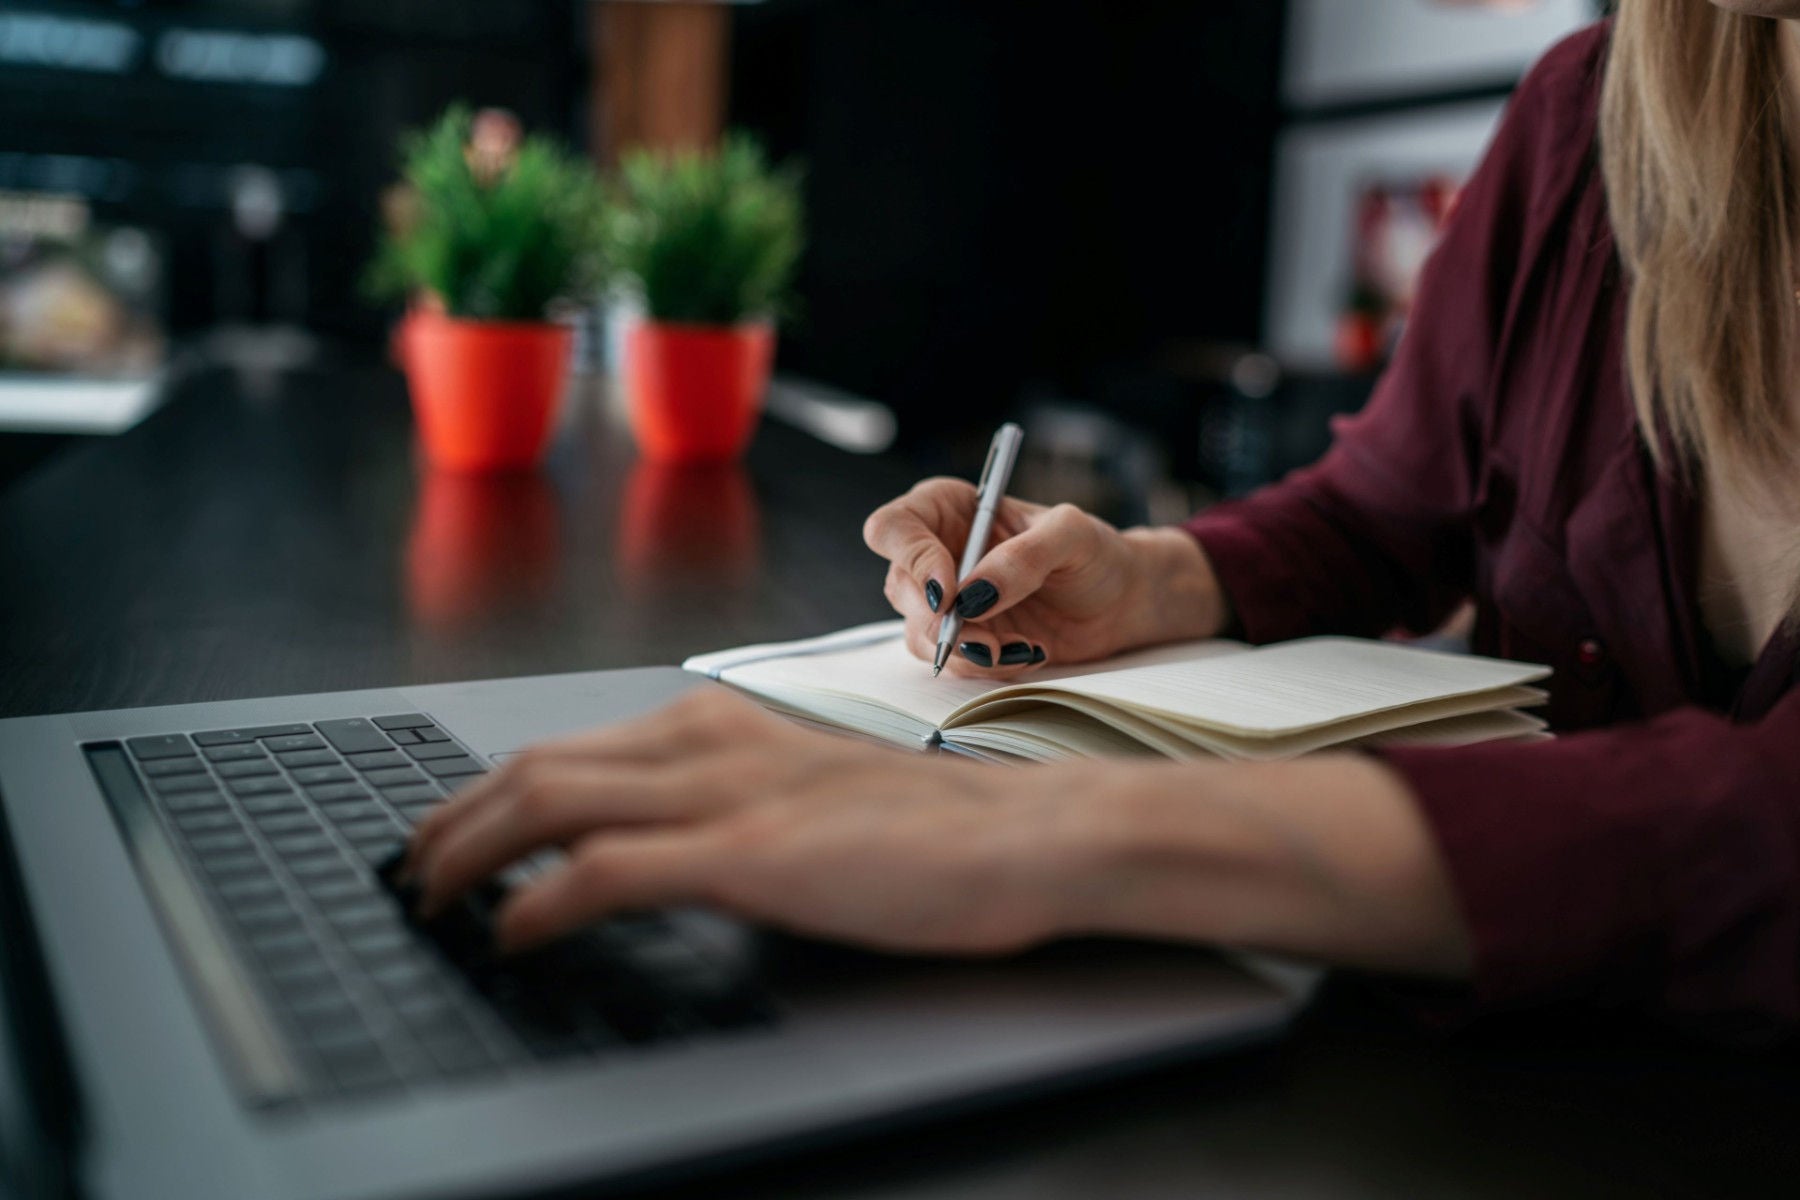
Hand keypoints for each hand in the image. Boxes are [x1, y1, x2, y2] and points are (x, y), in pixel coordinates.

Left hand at [402, 688, 1096, 954]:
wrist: (1031, 834)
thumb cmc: (941, 827)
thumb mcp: (814, 798)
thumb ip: (740, 802)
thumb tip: (677, 842)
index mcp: (723, 724)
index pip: (573, 748)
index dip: (491, 791)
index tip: (454, 830)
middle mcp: (709, 742)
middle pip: (536, 765)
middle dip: (454, 819)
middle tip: (413, 868)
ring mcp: (726, 795)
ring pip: (548, 801)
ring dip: (469, 852)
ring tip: (430, 898)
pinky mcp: (748, 855)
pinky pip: (603, 872)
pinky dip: (535, 902)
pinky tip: (508, 936)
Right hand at [862, 479, 1229, 678]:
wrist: (1121, 600)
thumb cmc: (1095, 552)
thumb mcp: (1071, 535)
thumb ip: (1024, 557)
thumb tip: (975, 594)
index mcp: (950, 509)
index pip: (894, 527)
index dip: (911, 559)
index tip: (950, 591)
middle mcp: (938, 553)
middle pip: (900, 587)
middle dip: (939, 620)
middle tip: (984, 639)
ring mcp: (949, 601)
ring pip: (919, 631)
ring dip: (964, 650)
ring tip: (1020, 649)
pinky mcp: (966, 639)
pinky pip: (951, 661)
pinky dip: (985, 666)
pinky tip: (1028, 653)